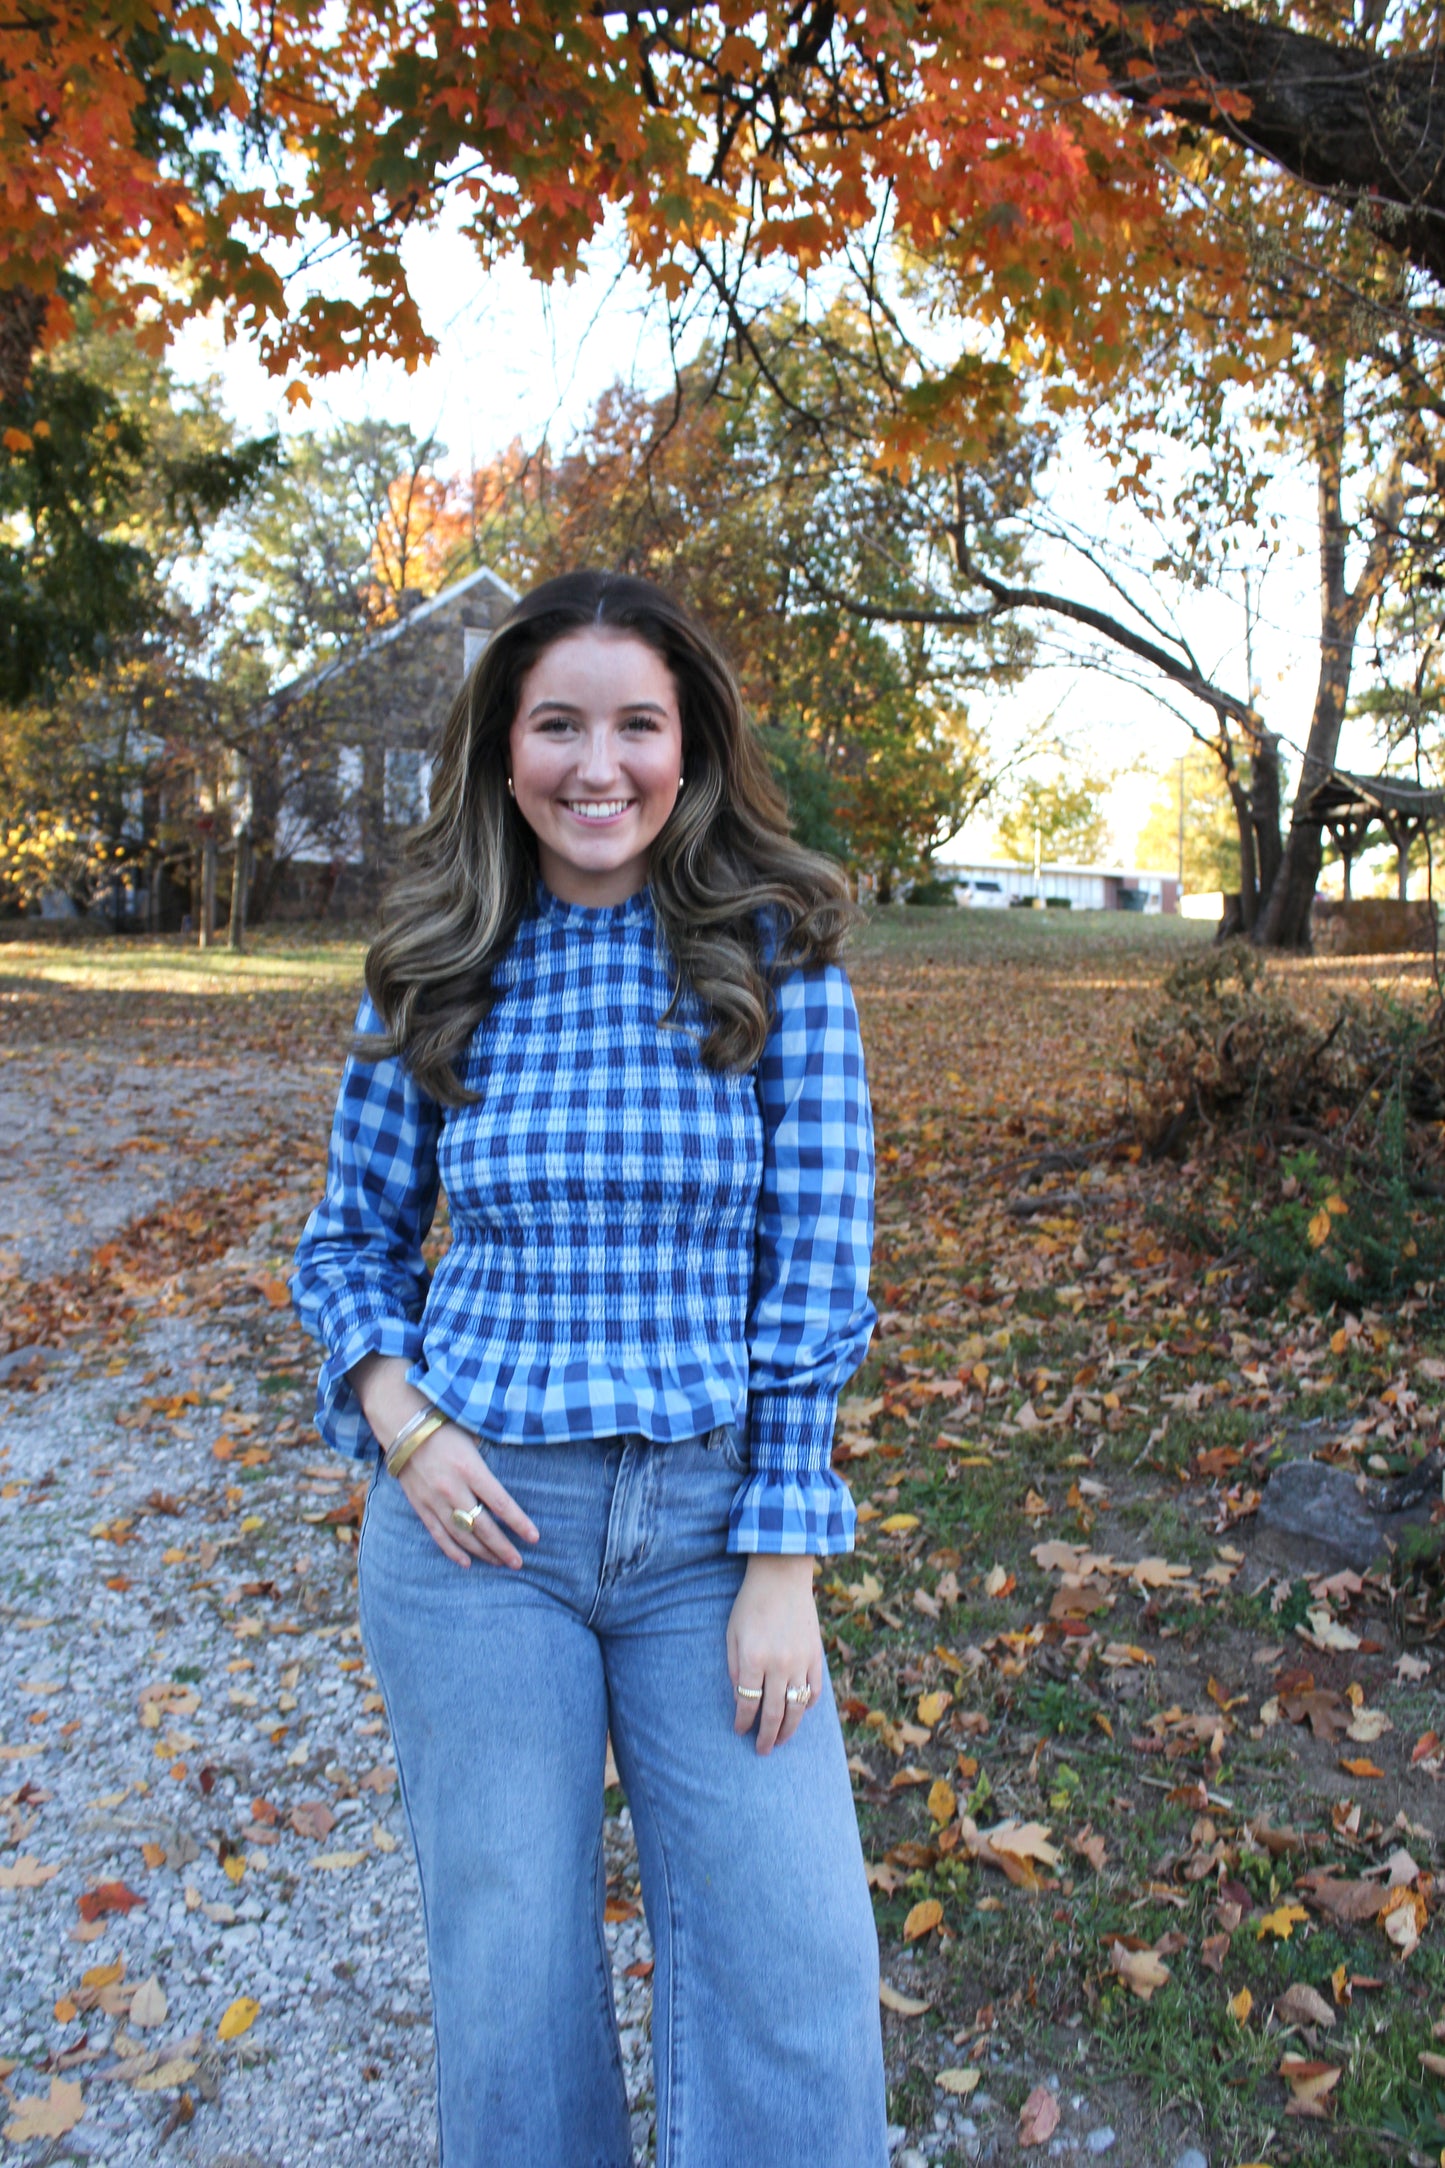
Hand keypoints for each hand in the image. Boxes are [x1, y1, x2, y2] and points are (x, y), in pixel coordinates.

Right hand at [395, 1424, 538, 1568]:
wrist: (403, 1426)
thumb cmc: (445, 1428)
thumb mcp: (474, 1437)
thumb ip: (490, 1461)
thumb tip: (512, 1475)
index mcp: (470, 1469)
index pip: (500, 1503)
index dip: (518, 1522)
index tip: (533, 1537)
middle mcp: (453, 1488)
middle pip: (482, 1526)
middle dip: (502, 1547)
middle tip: (518, 1562)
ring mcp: (434, 1500)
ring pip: (462, 1535)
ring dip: (482, 1552)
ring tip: (500, 1562)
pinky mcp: (420, 1507)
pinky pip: (438, 1535)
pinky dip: (453, 1551)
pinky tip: (467, 1562)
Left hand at [727, 1554, 823, 1754]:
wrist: (782, 1575)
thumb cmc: (751, 1603)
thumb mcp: (732, 1633)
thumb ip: (735, 1667)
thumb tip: (741, 1698)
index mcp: (754, 1659)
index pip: (748, 1703)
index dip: (743, 1722)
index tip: (740, 1731)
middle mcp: (779, 1664)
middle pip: (774, 1713)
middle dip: (766, 1736)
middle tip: (762, 1750)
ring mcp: (801, 1661)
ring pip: (797, 1707)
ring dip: (788, 1729)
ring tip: (780, 1741)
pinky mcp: (816, 1655)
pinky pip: (814, 1689)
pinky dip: (807, 1704)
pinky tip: (799, 1710)